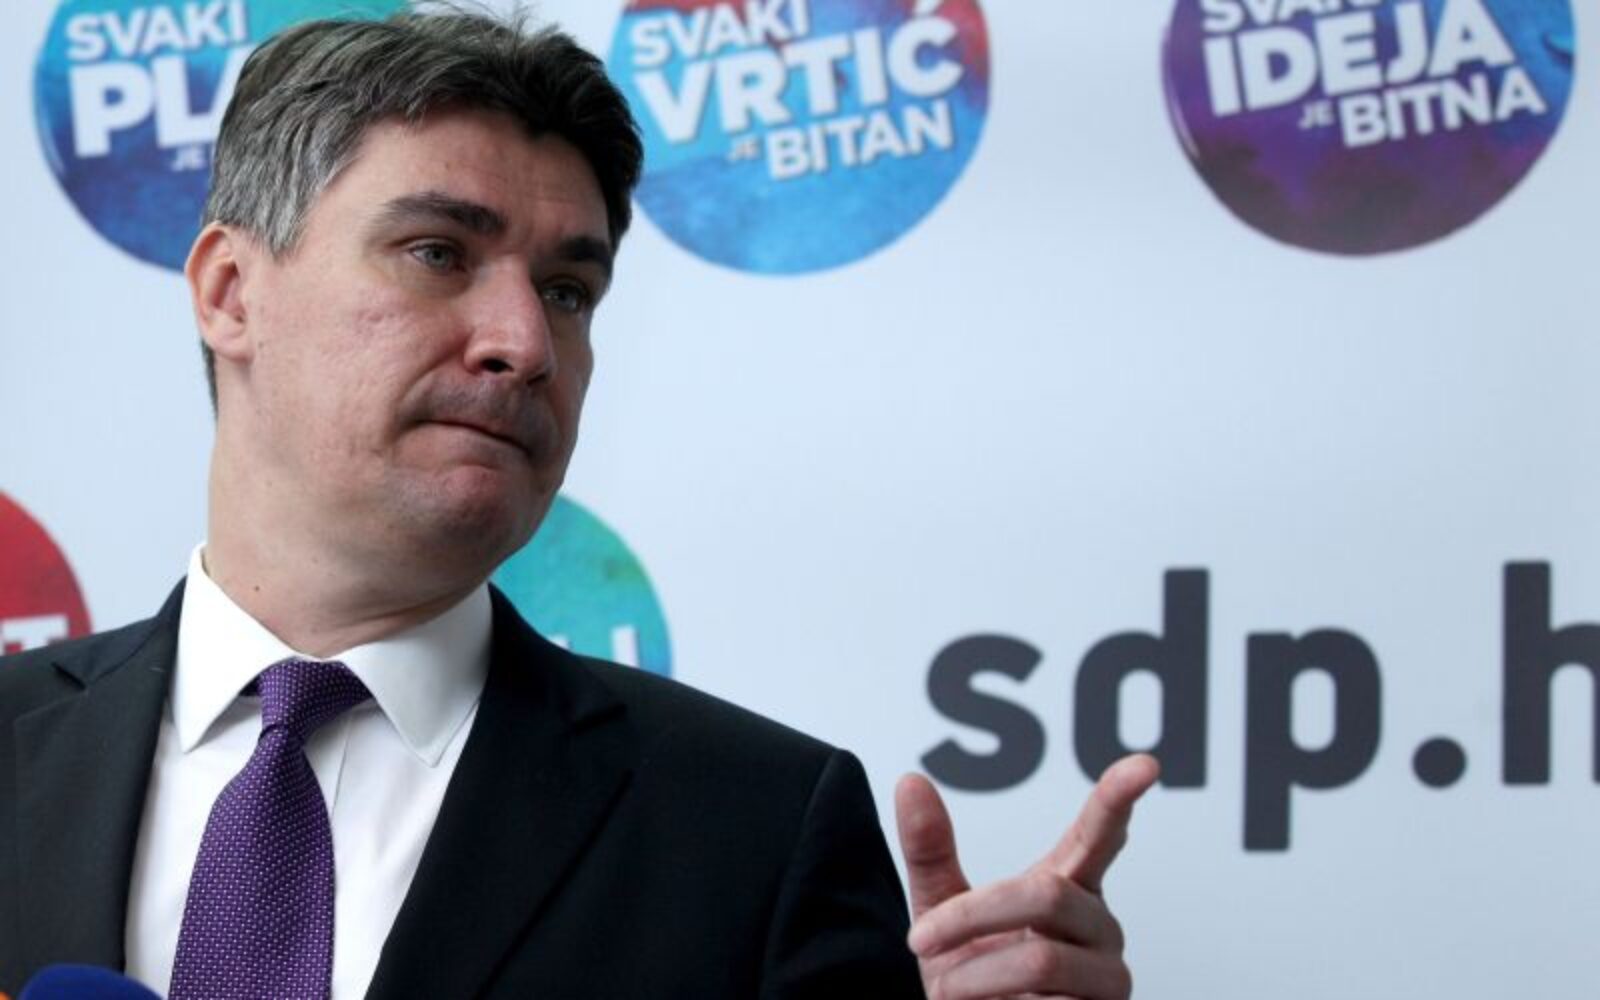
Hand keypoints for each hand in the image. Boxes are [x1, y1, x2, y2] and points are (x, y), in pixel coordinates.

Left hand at [895, 754, 1159, 999]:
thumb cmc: (969, 975)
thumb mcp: (940, 910)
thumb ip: (930, 849)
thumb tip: (910, 779)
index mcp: (1068, 885)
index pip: (1099, 834)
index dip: (1119, 798)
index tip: (1144, 764)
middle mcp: (1100, 925)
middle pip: (1047, 895)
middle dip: (972, 916)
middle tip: (919, 940)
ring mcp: (1110, 977)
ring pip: (1041, 960)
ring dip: (976, 978)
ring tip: (953, 994)